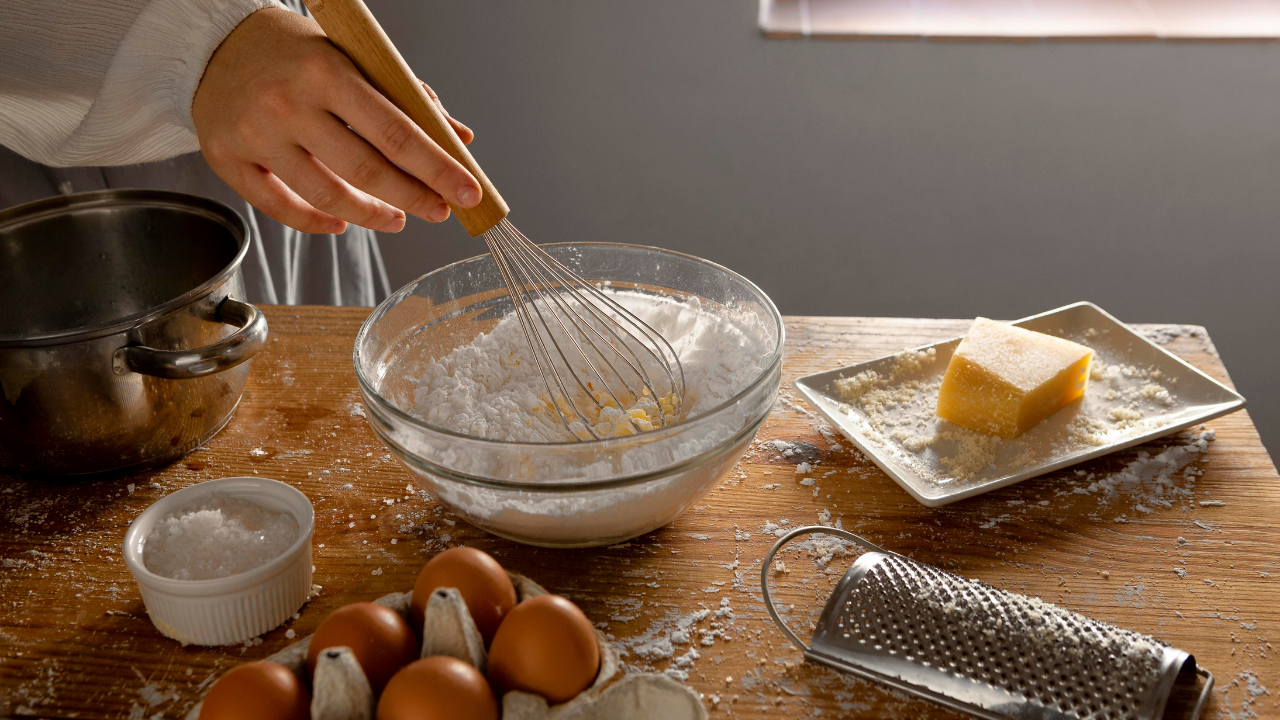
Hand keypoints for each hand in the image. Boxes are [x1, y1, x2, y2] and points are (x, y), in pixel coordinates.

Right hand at [192, 7, 479, 233]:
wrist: (216, 42)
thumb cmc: (296, 52)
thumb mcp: (354, 57)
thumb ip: (407, 97)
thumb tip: (460, 138)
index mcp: (326, 70)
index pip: (396, 132)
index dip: (437, 168)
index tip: (468, 192)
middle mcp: (287, 103)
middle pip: (365, 169)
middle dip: (413, 197)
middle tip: (440, 210)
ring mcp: (255, 134)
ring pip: (326, 194)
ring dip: (371, 215)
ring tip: (398, 218)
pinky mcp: (228, 159)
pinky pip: (279, 207)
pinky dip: (316, 221)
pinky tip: (343, 221)